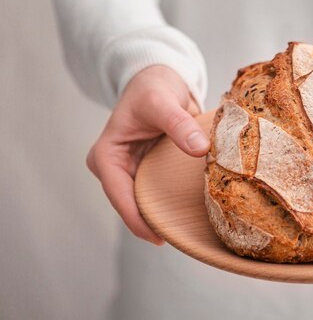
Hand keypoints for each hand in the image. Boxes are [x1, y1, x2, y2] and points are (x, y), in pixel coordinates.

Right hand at [86, 65, 209, 244]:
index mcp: (106, 155)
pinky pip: (158, 194)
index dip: (137, 218)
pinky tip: (191, 215)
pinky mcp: (148, 172)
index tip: (158, 237)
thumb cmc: (153, 87)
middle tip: (180, 240)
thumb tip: (199, 148)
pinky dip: (171, 203)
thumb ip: (178, 124)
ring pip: (145, 203)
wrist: (160, 79)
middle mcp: (114, 169)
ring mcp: (131, 172)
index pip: (119, 194)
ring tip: (188, 232)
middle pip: (131, 205)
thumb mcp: (162, 101)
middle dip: (151, 223)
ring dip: (163, 215)